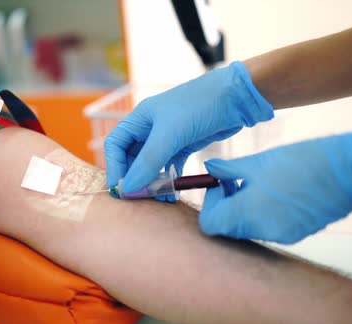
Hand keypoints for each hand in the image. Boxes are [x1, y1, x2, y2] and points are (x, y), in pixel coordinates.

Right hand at [104, 61, 273, 194]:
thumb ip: (149, 161)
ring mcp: (168, 137)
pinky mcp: (185, 145)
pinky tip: (173, 193)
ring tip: (159, 198)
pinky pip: (170, 167)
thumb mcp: (171, 133)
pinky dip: (169, 180)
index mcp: (140, 118)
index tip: (121, 189)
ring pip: (152, 165)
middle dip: (134, 178)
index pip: (115, 145)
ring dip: (152, 183)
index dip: (114, 167)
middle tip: (140, 198)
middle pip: (132, 158)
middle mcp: (151, 128)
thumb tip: (127, 188)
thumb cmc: (200, 105)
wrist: (237, 97)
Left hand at [199, 131, 351, 243]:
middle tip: (236, 180)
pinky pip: (268, 227)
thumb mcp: (258, 162)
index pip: (210, 224)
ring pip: (247, 228)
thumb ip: (229, 169)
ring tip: (258, 182)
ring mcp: (281, 236)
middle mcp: (263, 231)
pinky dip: (262, 213)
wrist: (350, 172)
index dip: (210, 203)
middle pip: (228, 227)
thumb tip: (210, 170)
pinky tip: (275, 191)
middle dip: (226, 204)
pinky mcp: (296, 234)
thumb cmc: (303, 161)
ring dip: (244, 208)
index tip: (221, 183)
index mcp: (249, 213)